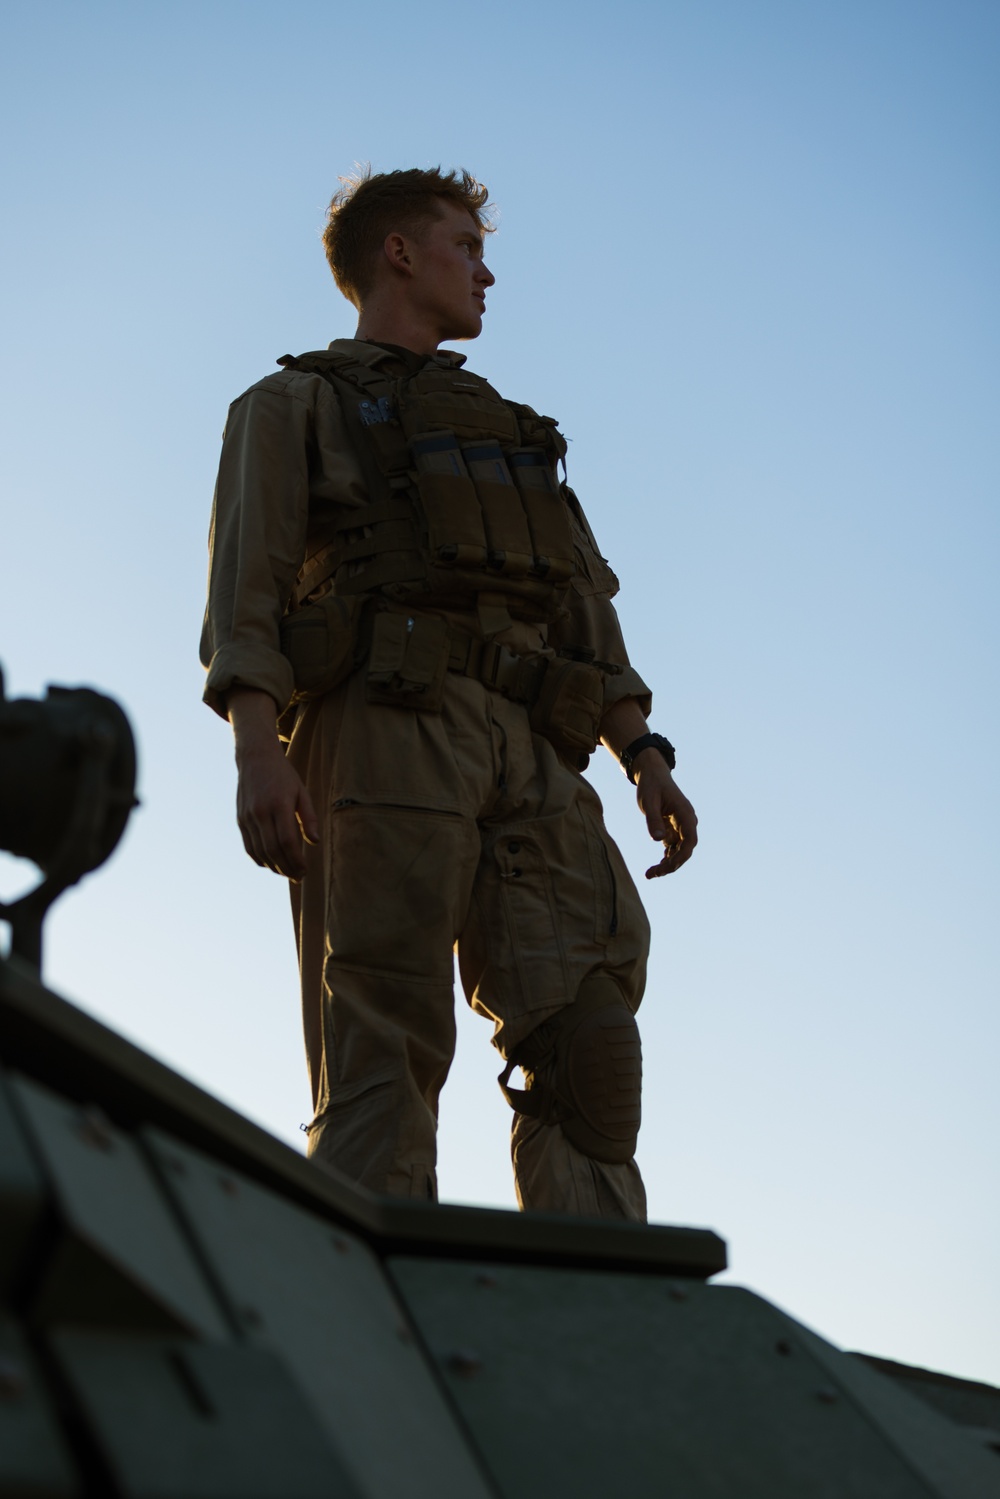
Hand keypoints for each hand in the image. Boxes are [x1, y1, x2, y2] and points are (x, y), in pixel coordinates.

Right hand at [235, 746, 318, 880]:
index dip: (296, 860)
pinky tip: (271, 865)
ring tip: (287, 873)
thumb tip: (314, 842)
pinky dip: (260, 860)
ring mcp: (247, 817)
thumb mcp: (302, 792)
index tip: (305, 870)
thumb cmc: (284, 776)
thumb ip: (309, 817)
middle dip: (286, 868)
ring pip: (259, 852)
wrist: (255, 758)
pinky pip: (249, 847)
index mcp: (279, 804)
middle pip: (272, 850)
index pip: (287, 841)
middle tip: (298, 877)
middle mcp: (260, 812)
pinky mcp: (240, 820)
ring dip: (274, 867)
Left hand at [633, 749, 697, 878]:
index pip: (690, 840)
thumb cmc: (651, 785)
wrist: (652, 775)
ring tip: (650, 874)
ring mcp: (681, 827)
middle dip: (672, 864)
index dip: (682, 856)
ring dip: (667, 864)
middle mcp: (686, 822)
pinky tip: (654, 869)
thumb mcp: (648, 801)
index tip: (668, 866)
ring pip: (679, 851)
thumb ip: (653, 820)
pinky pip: (673, 848)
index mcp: (684, 813)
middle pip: (685, 849)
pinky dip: (665, 858)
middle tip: (652, 874)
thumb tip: (658, 840)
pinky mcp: (673, 830)